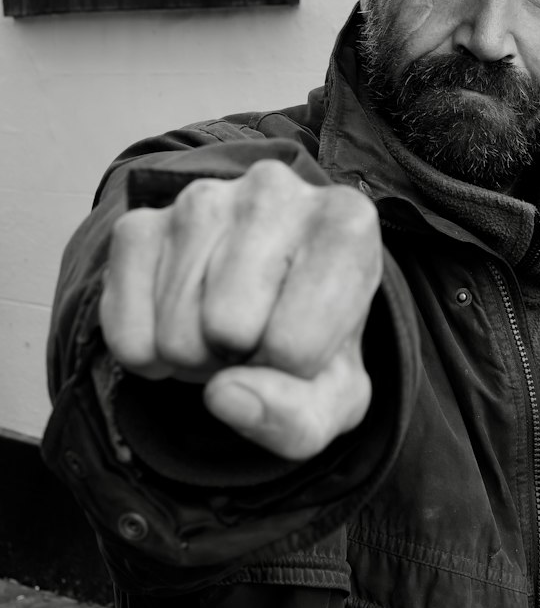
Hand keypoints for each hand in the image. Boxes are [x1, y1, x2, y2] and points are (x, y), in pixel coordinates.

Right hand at [99, 160, 381, 460]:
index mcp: (345, 223)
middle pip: (228, 328)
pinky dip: (148, 355)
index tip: (304, 341)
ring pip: (176, 333)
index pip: (297, 343)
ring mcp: (199, 199)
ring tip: (223, 329)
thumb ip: (297, 418)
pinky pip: (126, 330)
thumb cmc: (315, 344)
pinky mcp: (138, 222)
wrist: (265, 305)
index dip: (294, 370)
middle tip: (256, 339)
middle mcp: (272, 190)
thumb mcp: (334, 399)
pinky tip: (178, 324)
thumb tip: (224, 395)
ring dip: (195, 358)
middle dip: (237, 360)